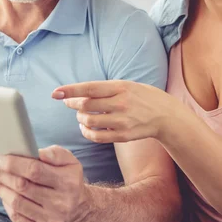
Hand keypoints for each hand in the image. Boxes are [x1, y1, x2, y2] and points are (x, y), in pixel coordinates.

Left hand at [0, 145, 86, 221]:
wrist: (79, 210)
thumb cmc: (68, 180)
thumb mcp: (69, 162)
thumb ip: (55, 153)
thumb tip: (36, 152)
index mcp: (68, 182)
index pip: (34, 171)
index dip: (13, 164)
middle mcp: (60, 203)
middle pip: (22, 187)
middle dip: (2, 175)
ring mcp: (50, 220)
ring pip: (17, 203)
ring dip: (1, 189)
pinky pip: (17, 218)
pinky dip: (7, 205)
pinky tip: (4, 195)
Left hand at [52, 80, 182, 142]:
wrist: (165, 115)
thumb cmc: (142, 97)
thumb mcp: (126, 85)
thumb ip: (105, 89)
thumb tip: (78, 94)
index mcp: (120, 87)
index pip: (90, 88)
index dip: (70, 91)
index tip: (55, 93)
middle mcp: (121, 103)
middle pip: (86, 106)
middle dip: (73, 105)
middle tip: (68, 103)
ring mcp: (122, 121)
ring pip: (89, 121)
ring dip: (79, 119)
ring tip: (81, 116)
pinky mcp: (123, 135)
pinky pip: (97, 136)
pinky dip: (86, 132)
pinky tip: (86, 128)